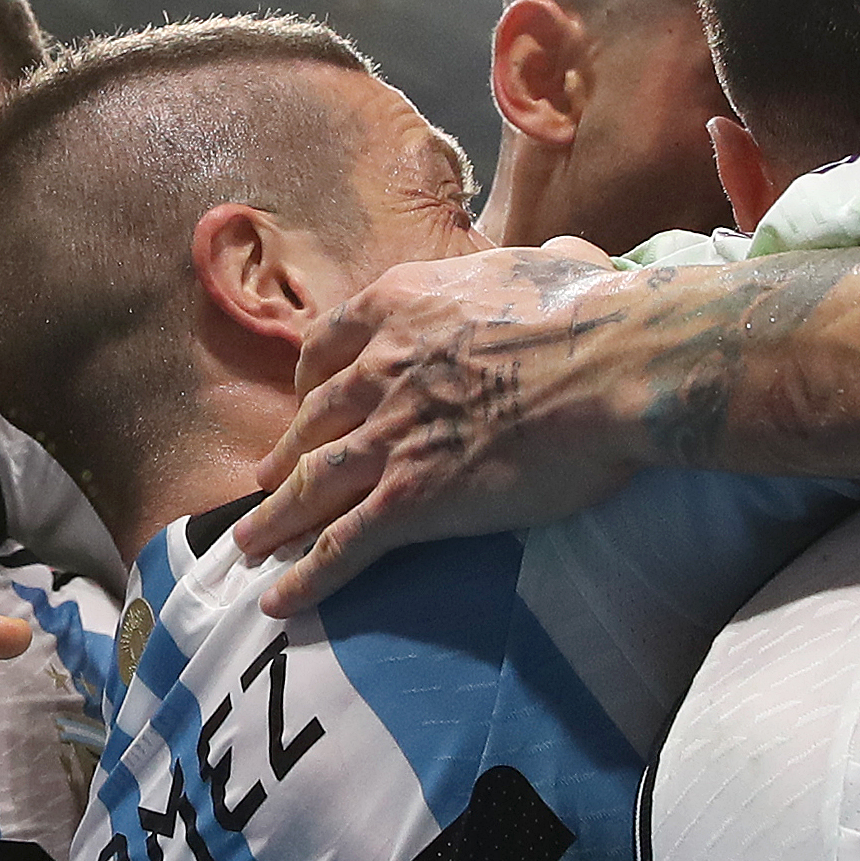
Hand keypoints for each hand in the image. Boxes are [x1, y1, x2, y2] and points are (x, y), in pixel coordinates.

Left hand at [235, 241, 636, 613]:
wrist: (609, 365)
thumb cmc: (593, 313)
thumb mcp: (549, 264)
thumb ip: (536, 265)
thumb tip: (564, 258)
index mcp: (403, 305)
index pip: (332, 342)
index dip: (312, 377)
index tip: (306, 396)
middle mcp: (380, 367)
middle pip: (314, 418)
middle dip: (286, 453)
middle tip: (266, 479)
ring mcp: (388, 436)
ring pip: (312, 484)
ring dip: (276, 520)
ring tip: (250, 546)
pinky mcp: (411, 499)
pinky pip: (343, 544)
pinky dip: (306, 577)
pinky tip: (280, 601)